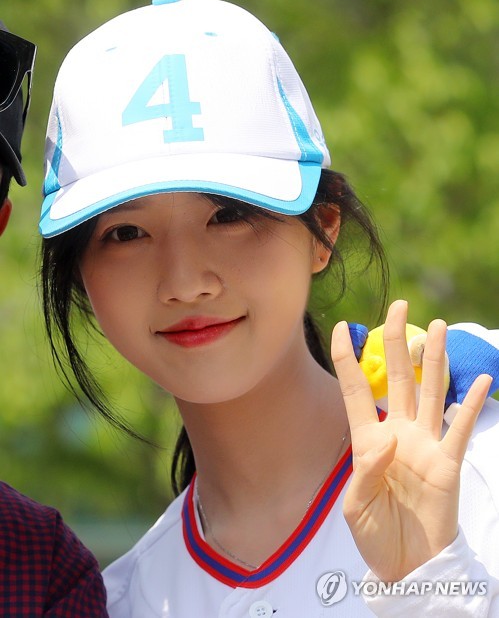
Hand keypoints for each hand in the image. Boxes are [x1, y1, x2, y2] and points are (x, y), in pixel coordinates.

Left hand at [331, 300, 491, 581]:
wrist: (407, 565)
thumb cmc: (375, 536)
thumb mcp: (356, 507)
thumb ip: (367, 472)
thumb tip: (387, 439)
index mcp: (367, 441)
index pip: (355, 390)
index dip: (346, 359)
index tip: (340, 328)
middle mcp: (396, 433)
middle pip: (396, 378)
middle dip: (396, 342)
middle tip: (398, 307)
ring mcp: (424, 444)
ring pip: (429, 391)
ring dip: (434, 359)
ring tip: (436, 327)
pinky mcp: (448, 463)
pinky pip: (461, 427)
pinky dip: (469, 403)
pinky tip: (479, 378)